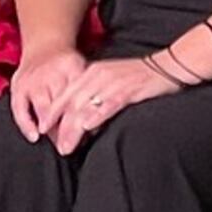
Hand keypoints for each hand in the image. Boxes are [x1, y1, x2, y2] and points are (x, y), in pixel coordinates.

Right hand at [6, 47, 86, 142]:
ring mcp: (33, 79)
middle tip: (72, 143)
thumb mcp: (82, 70)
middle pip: (61, 101)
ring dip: (49, 126)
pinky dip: (26, 124)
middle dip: (66, 124)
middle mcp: (51, 72)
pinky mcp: (18, 86)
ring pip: (42, 105)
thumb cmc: (67, 66)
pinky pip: (19, 109)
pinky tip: (34, 136)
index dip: (83, 113)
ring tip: (56, 143)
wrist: (44, 45)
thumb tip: (97, 123)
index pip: (79, 92)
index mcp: (72, 65)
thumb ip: (88, 92)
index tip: (87, 130)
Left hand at [48, 56, 177, 154]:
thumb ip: (94, 94)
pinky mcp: (128, 89)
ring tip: (67, 147)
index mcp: (92, 71)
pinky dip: (96, 116)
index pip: (65, 94)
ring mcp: (113, 82)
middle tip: (56, 146)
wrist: (169, 65)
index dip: (52, 113)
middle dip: (60, 126)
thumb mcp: (112, 80)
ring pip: (85, 107)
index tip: (42, 129)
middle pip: (71, 103)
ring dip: (74, 129)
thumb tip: (80, 119)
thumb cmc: (140, 77)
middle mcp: (99, 75)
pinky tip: (89, 128)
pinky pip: (108, 104)